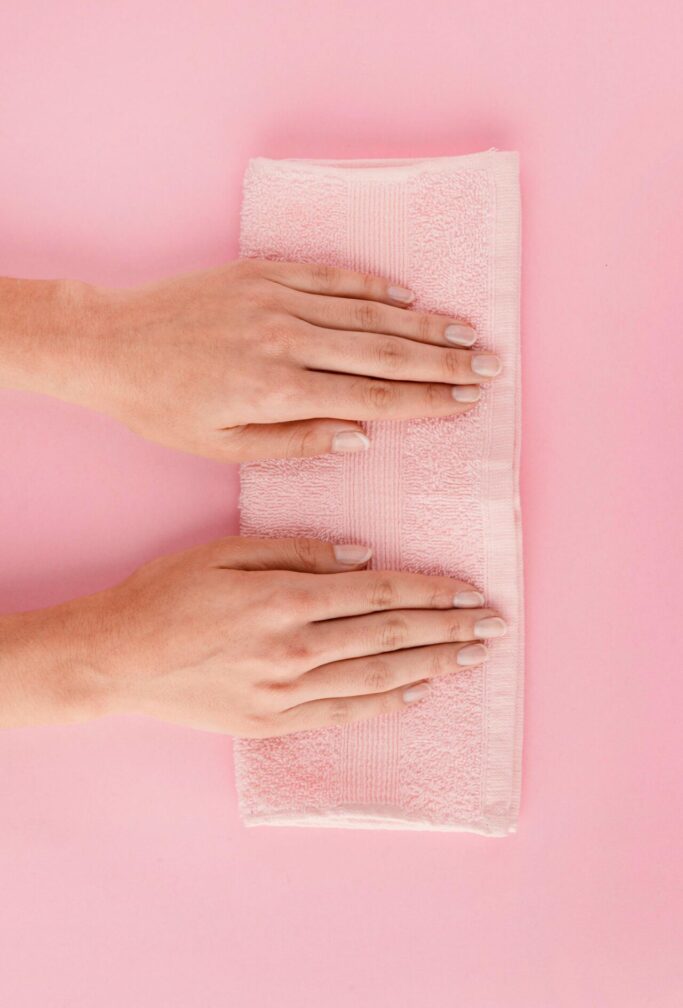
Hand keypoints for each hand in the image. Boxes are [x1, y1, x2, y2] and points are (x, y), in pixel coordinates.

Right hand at [0, 537, 506, 735]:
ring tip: (472, 657)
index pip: (381, 593)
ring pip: (379, 676)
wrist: (118, 657)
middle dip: (448, 627)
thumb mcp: (226, 551)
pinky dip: (387, 704)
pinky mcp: (274, 722)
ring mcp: (288, 691)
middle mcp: (297, 647)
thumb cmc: (167, 594)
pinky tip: (418, 692)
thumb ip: (298, 551)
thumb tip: (361, 557)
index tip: (470, 591)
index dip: (432, 591)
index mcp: (288, 598)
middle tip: (493, 624)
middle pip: (392, 635)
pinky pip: (345, 714)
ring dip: (433, 664)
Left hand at [70, 258, 501, 460]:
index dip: (426, 400)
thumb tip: (363, 436)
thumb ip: (297, 442)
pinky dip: (372, 286)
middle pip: (384, 350)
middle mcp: (287, 339)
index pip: (373, 395)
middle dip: (444, 361)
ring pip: (366, 311)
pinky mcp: (263, 272)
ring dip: (422, 322)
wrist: (110, 344)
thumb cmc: (164, 407)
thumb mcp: (223, 446)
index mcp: (279, 390)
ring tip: (467, 332)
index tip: (467, 401)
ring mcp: (276, 299)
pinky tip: (406, 295)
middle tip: (490, 366)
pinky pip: (331, 277)